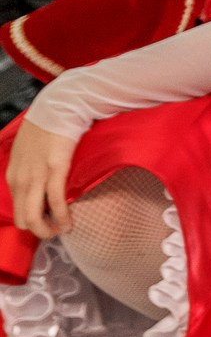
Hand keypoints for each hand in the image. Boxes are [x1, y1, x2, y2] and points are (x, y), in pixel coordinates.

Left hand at [6, 116, 74, 239]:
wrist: (60, 106)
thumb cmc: (46, 127)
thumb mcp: (26, 151)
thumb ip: (27, 170)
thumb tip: (37, 183)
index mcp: (13, 176)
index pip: (17, 210)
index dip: (32, 220)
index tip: (48, 220)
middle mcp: (21, 180)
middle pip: (23, 220)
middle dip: (40, 230)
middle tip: (56, 229)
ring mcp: (36, 177)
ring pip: (35, 219)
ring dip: (49, 230)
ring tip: (63, 229)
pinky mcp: (55, 171)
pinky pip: (56, 203)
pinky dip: (62, 218)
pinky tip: (70, 222)